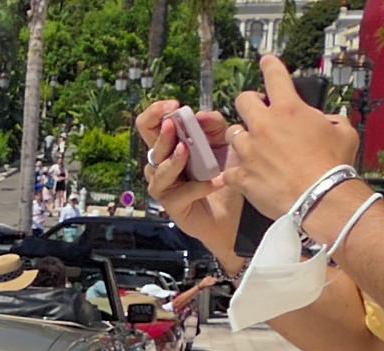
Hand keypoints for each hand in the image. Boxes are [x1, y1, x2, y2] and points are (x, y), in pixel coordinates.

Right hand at [137, 97, 240, 260]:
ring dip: (173, 159)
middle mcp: (162, 165)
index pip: (150, 125)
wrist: (234, 212)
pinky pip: (181, 192)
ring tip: (186, 150)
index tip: (173, 105)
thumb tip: (200, 114)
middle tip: (174, 124)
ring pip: (158, 170)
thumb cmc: (224, 176)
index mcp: (171, 146)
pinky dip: (199, 186)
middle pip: (149, 145)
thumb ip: (214, 126)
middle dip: (162, 133)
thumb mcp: (224, 144)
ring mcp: (164, 186)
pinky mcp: (172, 205)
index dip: (155, 113)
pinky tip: (216, 181)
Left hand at [228, 55, 360, 224]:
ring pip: (233, 134)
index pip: (275, 77)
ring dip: (243, 139)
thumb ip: (332, 120)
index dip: (270, 66)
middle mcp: (264, 125)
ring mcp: (249, 150)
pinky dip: (238, 173)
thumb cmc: (334, 166)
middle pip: (242, 100)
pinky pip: (231, 169)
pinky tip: (249, 177)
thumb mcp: (344, 132)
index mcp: (289, 110)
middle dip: (249, 103)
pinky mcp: (240, 174)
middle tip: (257, 113)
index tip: (266, 61)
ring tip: (255, 149)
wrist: (319, 198)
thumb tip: (328, 121)